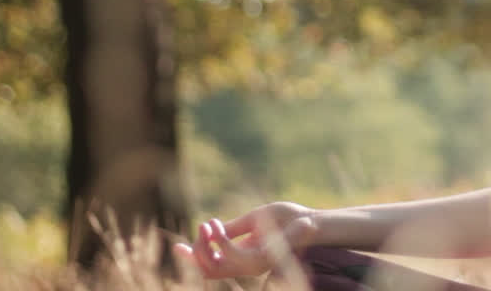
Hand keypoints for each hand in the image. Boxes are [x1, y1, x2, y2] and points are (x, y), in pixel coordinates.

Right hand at [172, 202, 318, 278]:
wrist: (314, 221)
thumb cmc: (289, 219)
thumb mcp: (255, 219)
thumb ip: (234, 228)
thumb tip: (209, 229)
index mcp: (244, 257)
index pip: (213, 265)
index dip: (194, 259)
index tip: (177, 247)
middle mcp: (247, 265)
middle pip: (210, 270)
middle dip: (196, 254)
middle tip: (196, 231)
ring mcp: (253, 265)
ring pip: (216, 266)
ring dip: (206, 245)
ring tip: (207, 224)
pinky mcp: (261, 259)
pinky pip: (231, 256)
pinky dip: (219, 241)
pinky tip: (217, 226)